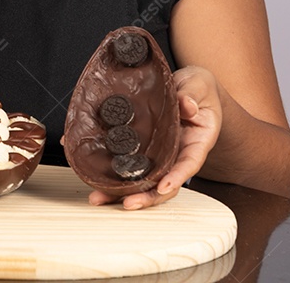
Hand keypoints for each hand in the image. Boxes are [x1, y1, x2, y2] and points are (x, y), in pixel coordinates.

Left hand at [87, 66, 222, 208]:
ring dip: (122, 191)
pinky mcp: (143, 147)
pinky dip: (110, 171)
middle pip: (164, 182)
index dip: (176, 177)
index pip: (188, 164)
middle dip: (146, 196)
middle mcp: (178, 153)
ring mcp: (159, 153)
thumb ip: (192, 95)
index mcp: (197, 142)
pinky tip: (89, 174)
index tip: (162, 187)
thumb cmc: (198, 88)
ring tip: (99, 198)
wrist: (189, 87)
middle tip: (127, 203)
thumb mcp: (199, 85)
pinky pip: (128, 162)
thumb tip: (187, 105)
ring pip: (143, 179)